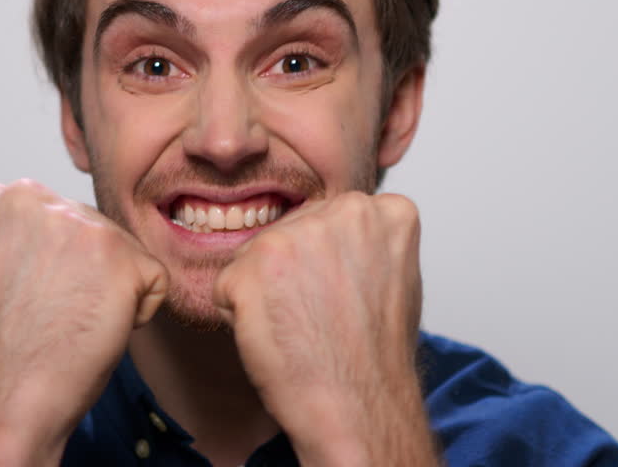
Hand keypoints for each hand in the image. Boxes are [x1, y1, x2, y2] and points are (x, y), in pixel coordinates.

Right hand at [0, 180, 168, 466]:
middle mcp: (34, 198)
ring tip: (70, 321)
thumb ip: (18, 234)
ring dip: (110, 290)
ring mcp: (79, 223)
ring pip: (124, 252)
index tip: (27, 295)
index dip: (50, 265)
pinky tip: (96, 330)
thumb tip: (56, 231)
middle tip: (51, 313)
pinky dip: (137, 311)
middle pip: (92, 229)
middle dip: (85, 272)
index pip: (55, 218)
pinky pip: (155, 278)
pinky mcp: (121, 255)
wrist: (6, 397)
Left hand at [212, 191, 434, 465]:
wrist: (358, 406)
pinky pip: (227, 287)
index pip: (325, 219)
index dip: (325, 264)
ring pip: (254, 257)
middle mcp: (338, 212)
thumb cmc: (374, 357)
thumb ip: (360, 242)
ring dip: (265, 292)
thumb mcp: (390, 277)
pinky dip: (239, 317)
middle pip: (287, 232)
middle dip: (292, 271)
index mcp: (382, 211)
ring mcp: (293, 236)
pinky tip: (277, 337)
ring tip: (302, 326)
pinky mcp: (249, 268)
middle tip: (321, 316)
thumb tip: (327, 234)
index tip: (342, 296)